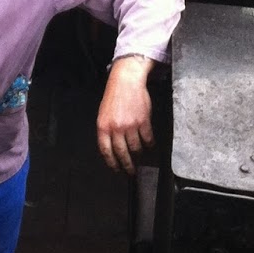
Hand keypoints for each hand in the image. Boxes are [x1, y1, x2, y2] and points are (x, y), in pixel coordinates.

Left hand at [96, 55, 153, 174]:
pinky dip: (149, 144)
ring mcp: (130, 125)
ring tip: (140, 155)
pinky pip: (147, 139)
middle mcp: (116, 128)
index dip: (111, 163)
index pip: (106, 150)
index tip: (116, 169)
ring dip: (139, 154)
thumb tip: (110, 148)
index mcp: (103, 126)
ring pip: (136, 147)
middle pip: (122, 153)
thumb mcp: (104, 114)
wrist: (126, 81)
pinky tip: (149, 145)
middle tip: (131, 171)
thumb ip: (106, 130)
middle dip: (127, 165)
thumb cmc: (114, 96)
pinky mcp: (143, 121)